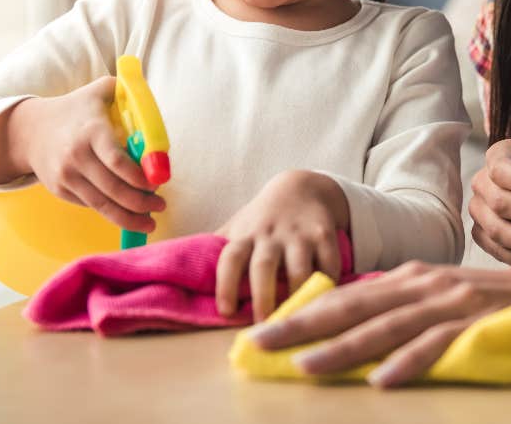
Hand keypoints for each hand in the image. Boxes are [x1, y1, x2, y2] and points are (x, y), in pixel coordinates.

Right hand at [10, 78, 164, 232]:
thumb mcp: (101, 90)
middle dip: (140, 202)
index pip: (118, 161)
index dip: (140, 177)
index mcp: (92, 131)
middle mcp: (77, 156)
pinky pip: (90, 205)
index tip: (159, 183)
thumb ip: (128, 91)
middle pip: (113, 188)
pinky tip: (128, 213)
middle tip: (160, 206)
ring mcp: (66, 176)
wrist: (30, 130)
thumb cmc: (77, 108)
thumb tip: (154, 102)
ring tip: (149, 221)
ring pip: (102, 204)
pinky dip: (111, 212)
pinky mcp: (60, 190)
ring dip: (128, 217)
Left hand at [214, 169, 349, 321]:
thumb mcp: (238, 226)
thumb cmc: (263, 218)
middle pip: (263, 265)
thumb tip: (182, 278)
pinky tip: (324, 299)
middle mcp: (271, 234)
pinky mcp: (324, 233)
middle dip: (262, 295)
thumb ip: (217, 250)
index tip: (225, 312)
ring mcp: (299, 233)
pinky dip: (328, 282)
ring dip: (297, 294)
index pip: (230, 257)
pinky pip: (329, 262)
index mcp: (245, 235)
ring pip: (299, 267)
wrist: (301, 187)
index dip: (224, 284)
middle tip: (263, 323)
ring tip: (295, 318)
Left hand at [249, 260, 510, 386]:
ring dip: (344, 348)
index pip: (347, 297)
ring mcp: (448, 301)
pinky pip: (437, 345)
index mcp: (409, 277)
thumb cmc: (488, 298)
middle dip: (304, 327)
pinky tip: (383, 382)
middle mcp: (422, 284)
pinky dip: (409, 362)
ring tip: (307, 367)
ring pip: (387, 327)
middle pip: (354, 308)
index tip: (264, 330)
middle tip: (260, 345)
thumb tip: (352, 324)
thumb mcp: (436, 295)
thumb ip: (399, 306)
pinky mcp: (474, 322)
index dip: (304, 313)